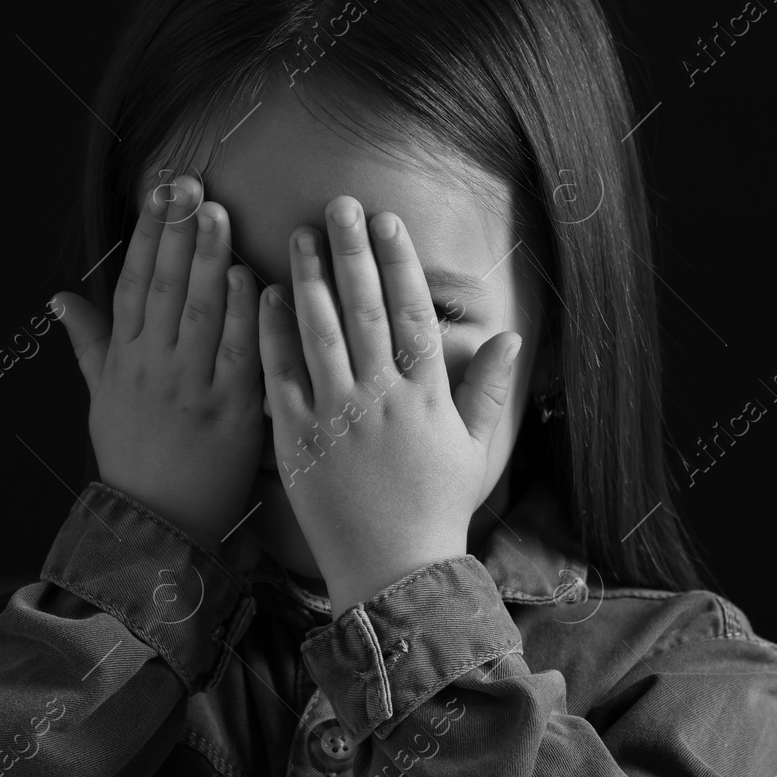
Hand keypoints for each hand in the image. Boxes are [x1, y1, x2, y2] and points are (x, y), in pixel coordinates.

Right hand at [52, 175, 264, 552]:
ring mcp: (192, 388)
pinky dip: (245, 316)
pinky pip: (239, 354)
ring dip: (210, 261)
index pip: (134, 283)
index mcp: (124, 359)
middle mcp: (154, 367)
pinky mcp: (231, 412)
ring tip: (219, 214)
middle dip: (178, 233)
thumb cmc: (132, 456)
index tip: (159, 193)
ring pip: (201, 313)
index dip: (147, 235)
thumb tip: (59, 297)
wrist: (158, 523)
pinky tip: (251, 278)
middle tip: (192, 187)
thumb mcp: (100, 397)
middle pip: (166, 288)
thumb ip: (88, 342)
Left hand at [257, 195, 522, 613]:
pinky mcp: (296, 441)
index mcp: (427, 397)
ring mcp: (336, 418)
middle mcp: (382, 398)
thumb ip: (490, 390)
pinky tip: (263, 295)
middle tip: (336, 203)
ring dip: (309, 278)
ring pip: (321, 332)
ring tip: (298, 234)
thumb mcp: (475, 451)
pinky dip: (272, 333)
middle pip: (365, 309)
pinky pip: (281, 377)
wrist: (393, 572)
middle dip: (350, 251)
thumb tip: (513, 336)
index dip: (399, 262)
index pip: (412, 313)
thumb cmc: (437, 512)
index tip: (386, 221)